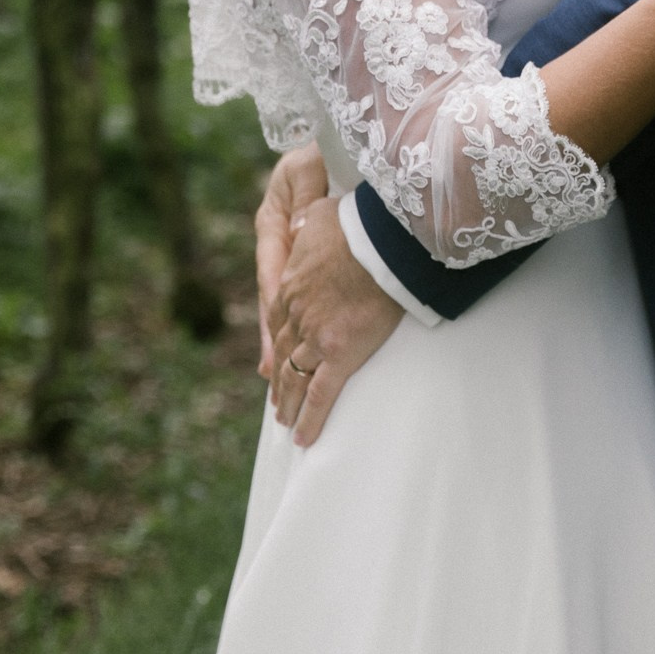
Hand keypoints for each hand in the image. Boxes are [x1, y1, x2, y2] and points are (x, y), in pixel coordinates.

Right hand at [254, 144, 328, 377]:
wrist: (336, 144)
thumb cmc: (322, 152)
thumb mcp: (310, 165)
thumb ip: (305, 190)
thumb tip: (299, 229)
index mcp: (273, 222)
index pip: (272, 269)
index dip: (274, 302)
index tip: (276, 330)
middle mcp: (278, 244)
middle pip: (274, 298)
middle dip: (273, 338)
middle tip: (272, 375)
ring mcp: (292, 257)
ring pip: (284, 306)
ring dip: (280, 343)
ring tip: (277, 381)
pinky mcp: (308, 264)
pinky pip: (300, 302)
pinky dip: (296, 330)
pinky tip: (292, 356)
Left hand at [268, 194, 402, 447]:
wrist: (379, 240)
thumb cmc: (358, 221)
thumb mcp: (321, 214)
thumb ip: (307, 223)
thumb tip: (299, 221)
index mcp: (292, 284)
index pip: (278, 318)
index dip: (277, 339)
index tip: (275, 356)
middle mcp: (297, 314)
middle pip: (283, 352)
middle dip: (278, 378)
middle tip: (276, 400)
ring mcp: (315, 336)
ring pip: (295, 378)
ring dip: (287, 403)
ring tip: (284, 423)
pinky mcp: (339, 354)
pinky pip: (320, 395)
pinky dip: (310, 419)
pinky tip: (302, 439)